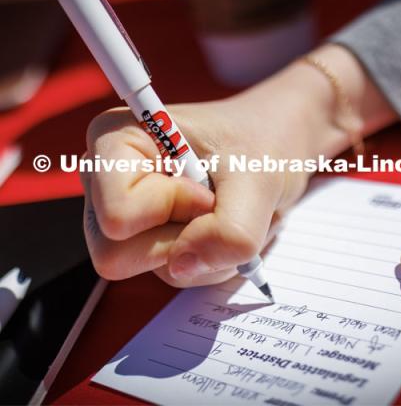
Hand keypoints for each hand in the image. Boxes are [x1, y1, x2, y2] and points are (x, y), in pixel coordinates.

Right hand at [81, 44, 394, 287]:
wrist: (286, 135)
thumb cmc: (270, 137)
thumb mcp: (259, 179)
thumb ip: (227, 231)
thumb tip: (181, 271)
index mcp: (116, 141)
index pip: (114, 212)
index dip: (171, 211)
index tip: (208, 185)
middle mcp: (109, 174)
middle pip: (115, 251)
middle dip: (181, 242)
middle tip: (218, 205)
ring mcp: (129, 203)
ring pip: (143, 266)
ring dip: (198, 251)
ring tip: (227, 213)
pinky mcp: (152, 223)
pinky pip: (167, 268)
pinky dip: (203, 258)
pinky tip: (221, 225)